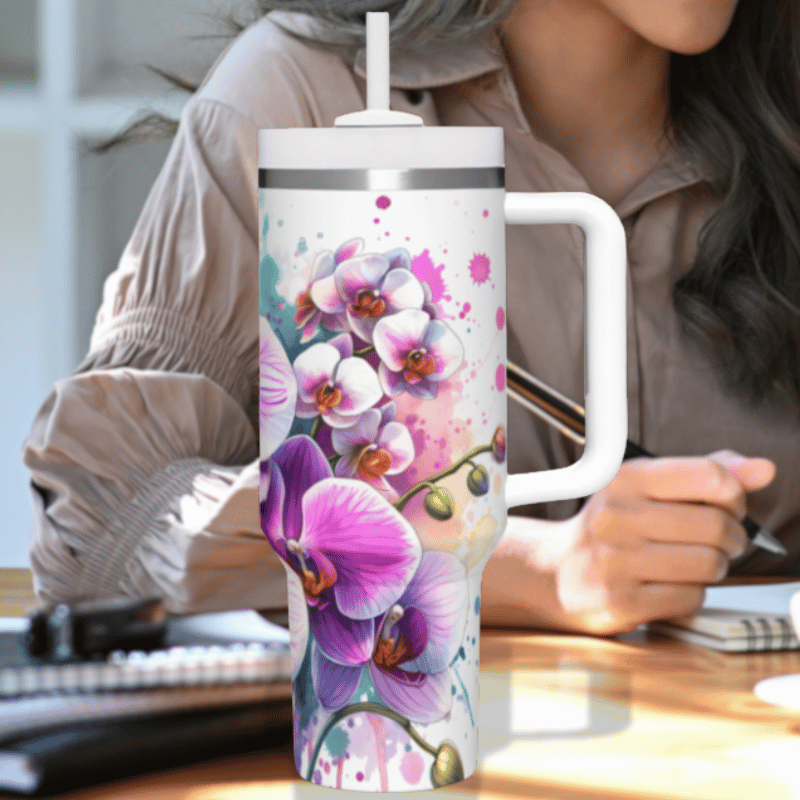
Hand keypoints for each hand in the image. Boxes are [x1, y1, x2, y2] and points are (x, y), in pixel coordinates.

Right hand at [551, 450, 775, 634]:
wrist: (557, 573)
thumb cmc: (613, 528)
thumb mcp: (647, 489)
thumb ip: (704, 475)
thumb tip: (762, 470)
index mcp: (623, 479)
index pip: (708, 476)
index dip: (734, 495)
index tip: (728, 506)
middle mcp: (614, 515)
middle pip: (715, 525)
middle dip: (732, 538)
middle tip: (720, 541)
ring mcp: (613, 560)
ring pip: (708, 564)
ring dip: (714, 567)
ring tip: (695, 563)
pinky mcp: (619, 601)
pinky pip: (690, 597)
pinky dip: (692, 593)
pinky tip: (671, 584)